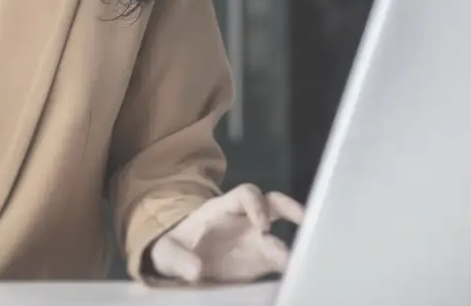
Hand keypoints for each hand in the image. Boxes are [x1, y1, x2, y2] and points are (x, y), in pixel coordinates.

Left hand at [147, 184, 305, 283]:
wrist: (178, 266)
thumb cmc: (174, 249)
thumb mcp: (167, 252)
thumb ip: (179, 259)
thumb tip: (196, 271)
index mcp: (223, 209)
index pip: (246, 194)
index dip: (257, 205)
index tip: (263, 226)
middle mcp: (244, 221)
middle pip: (274, 205)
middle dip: (290, 209)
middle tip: (303, 223)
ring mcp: (254, 241)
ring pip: (281, 235)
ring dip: (292, 245)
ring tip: (303, 260)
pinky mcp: (259, 263)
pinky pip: (280, 261)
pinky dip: (289, 267)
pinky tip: (297, 276)